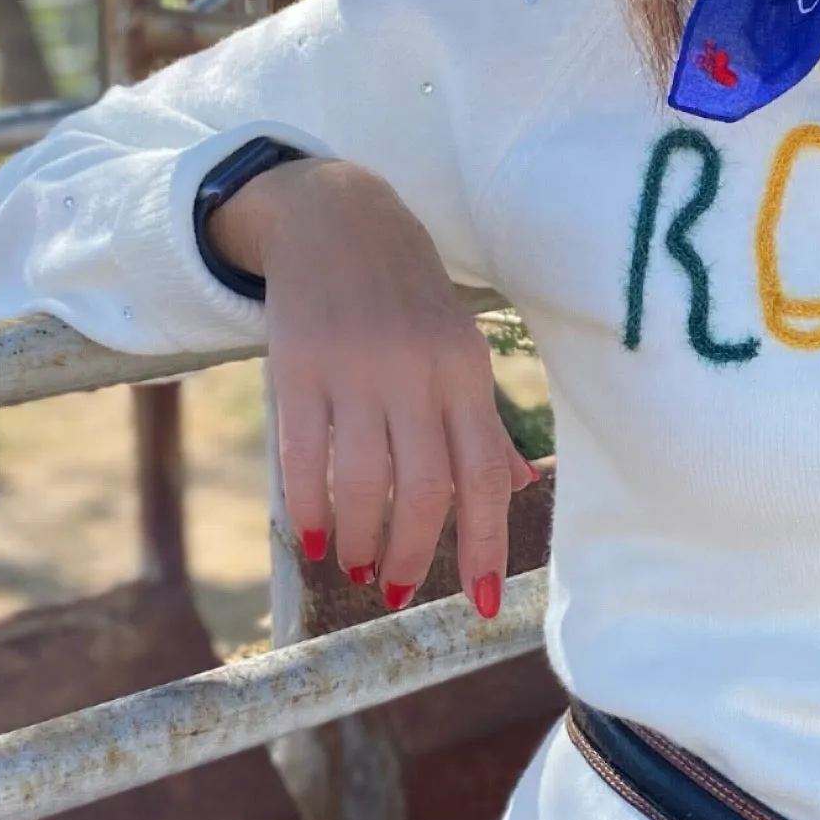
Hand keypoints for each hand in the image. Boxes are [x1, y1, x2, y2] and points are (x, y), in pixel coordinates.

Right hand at [209, 156, 535, 614]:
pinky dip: (307, 505)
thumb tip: (521, 488)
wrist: (336, 216)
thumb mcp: (458, 348)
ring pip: (363, 481)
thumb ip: (483, 421)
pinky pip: (303, 454)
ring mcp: (355, 369)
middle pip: (425, 489)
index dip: (486, 545)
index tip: (483, 603)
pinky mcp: (297, 366)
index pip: (485, 475)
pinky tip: (310, 532)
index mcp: (465, 373)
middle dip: (411, 554)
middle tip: (394, 588)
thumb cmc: (407, 296)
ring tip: (351, 564)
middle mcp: (416, 373)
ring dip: (358, 539)